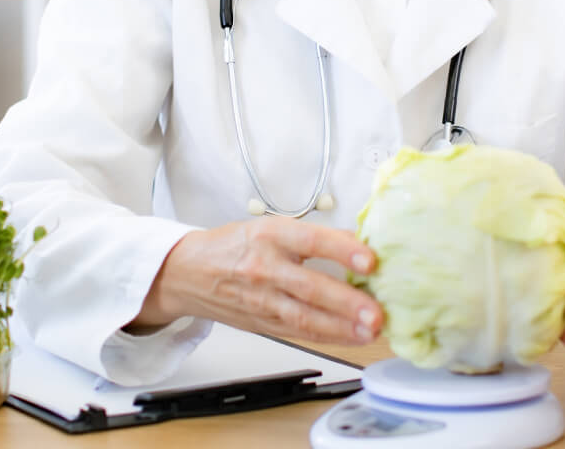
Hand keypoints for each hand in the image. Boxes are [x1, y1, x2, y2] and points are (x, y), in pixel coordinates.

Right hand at [132, 217, 383, 345]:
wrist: (188, 272)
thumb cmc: (232, 245)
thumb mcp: (269, 227)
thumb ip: (312, 236)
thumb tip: (358, 241)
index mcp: (269, 235)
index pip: (310, 240)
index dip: (340, 250)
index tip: (368, 260)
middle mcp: (264, 268)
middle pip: (308, 287)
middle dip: (345, 303)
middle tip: (376, 312)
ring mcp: (262, 300)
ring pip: (304, 317)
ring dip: (341, 328)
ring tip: (369, 331)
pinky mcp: (262, 323)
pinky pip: (298, 332)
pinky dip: (328, 337)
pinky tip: (351, 337)